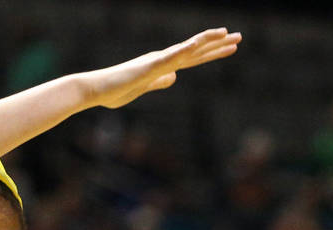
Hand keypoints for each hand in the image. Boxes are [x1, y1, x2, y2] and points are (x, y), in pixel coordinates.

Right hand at [85, 27, 241, 109]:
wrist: (93, 89)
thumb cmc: (113, 91)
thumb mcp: (142, 89)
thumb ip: (158, 83)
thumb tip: (174, 78)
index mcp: (161, 66)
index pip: (192, 59)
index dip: (212, 53)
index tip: (229, 47)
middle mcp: (162, 59)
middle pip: (195, 52)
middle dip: (218, 45)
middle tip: (239, 37)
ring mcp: (157, 61)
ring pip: (188, 49)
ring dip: (208, 41)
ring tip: (228, 34)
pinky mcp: (150, 66)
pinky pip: (172, 55)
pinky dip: (187, 48)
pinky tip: (200, 43)